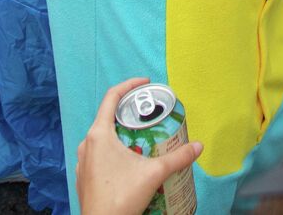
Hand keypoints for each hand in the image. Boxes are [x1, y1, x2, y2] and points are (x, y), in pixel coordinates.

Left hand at [75, 77, 202, 214]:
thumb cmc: (121, 197)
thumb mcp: (154, 174)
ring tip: (144, 140)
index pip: (111, 97)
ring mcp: (84, 162)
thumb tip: (198, 146)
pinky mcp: (85, 177)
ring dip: (123, 135)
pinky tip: (130, 164)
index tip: (146, 84)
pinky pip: (100, 156)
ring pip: (104, 139)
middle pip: (109, 118)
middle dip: (131, 115)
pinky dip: (115, 152)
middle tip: (151, 116)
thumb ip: (178, 158)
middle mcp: (87, 144)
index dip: (129, 86)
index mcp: (99, 135)